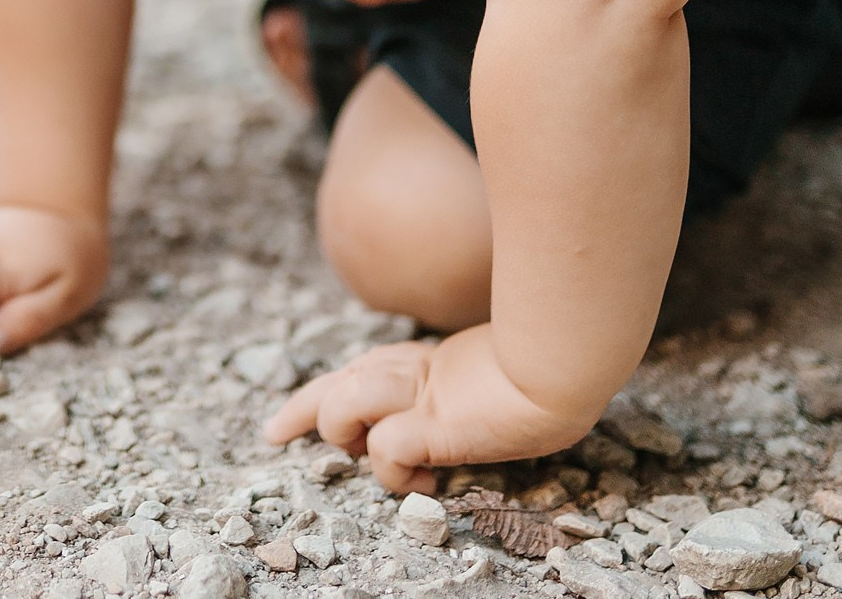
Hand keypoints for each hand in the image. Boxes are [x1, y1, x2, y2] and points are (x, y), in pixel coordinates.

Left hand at [263, 328, 592, 489]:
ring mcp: (418, 398)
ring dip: (351, 437)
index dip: (321, 393)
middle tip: (274, 433)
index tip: (284, 419)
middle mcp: (413, 375)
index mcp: (427, 363)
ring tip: (395, 455)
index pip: (360, 372)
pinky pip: (384, 453)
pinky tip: (424, 480)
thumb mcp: (492, 379)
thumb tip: (437, 422)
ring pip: (343, 410)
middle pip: (337, 384)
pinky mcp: (430, 424)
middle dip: (302, 409)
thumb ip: (461, 390)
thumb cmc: (548, 370)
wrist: (567, 362)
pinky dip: (394, 475)